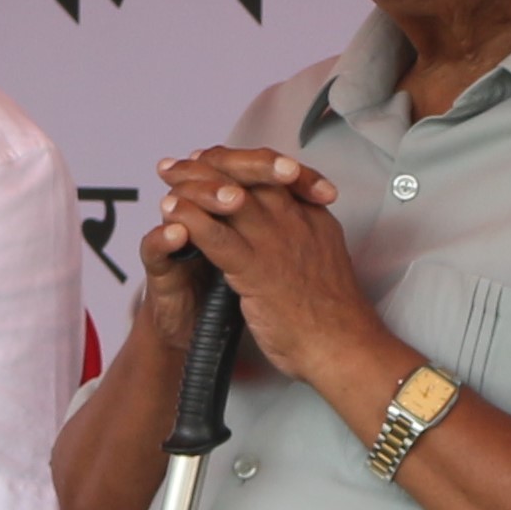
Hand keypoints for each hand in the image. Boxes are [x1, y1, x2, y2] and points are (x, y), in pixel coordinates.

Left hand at [149, 146, 388, 403]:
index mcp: (312, 216)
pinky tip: (172, 212)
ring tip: (167, 179)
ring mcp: (276, 243)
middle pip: (248, 174)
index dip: (237, 163)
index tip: (211, 161)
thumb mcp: (325, 259)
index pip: (272, 173)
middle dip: (209, 164)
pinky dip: (191, 220)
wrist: (343, 348)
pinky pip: (218, 237)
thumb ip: (304, 238)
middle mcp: (295, 220)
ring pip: (230, 198)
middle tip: (179, 163)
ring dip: (193, 185)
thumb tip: (286, 231)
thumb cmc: (333, 315)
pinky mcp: (258, 271)